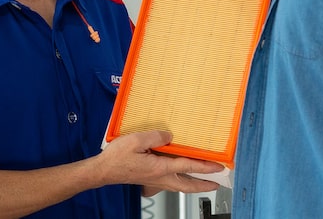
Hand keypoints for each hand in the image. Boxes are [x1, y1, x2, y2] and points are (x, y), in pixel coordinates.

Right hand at [93, 130, 222, 193]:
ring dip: (194, 185)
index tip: (218, 166)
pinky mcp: (150, 180)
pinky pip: (171, 183)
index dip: (205, 166)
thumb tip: (169, 136)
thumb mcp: (136, 141)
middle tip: (216, 184)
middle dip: (204, 185)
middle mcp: (160, 177)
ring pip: (180, 186)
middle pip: (188, 185)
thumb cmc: (117, 158)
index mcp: (160, 168)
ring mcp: (155, 181)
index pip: (188, 166)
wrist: (104, 170)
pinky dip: (181, 182)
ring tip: (203, 183)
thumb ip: (155, 137)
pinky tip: (180, 176)